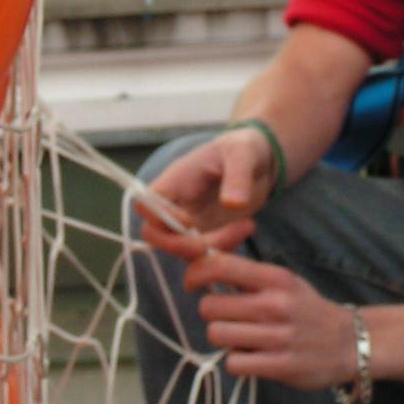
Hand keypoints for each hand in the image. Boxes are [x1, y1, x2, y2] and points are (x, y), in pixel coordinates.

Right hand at [134, 128, 279, 250]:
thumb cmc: (243, 148)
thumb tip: (232, 204)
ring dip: (211, 250)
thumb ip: (238, 176)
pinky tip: (246, 229)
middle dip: (182, 246)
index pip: (145, 204)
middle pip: (155, 235)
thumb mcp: (244, 153)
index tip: (192, 221)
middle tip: (220, 240)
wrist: (259, 160)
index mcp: (175, 180)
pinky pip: (203, 254)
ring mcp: (189, 222)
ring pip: (181, 250)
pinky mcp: (206, 235)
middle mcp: (176, 204)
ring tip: (248, 225)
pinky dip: (223, 252)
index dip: (159, 219)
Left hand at [185, 248, 359, 392]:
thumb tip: (203, 265)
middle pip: (209, 306)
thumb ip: (248, 275)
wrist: (350, 342)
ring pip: (217, 335)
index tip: (193, 284)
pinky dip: (237, 362)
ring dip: (224, 338)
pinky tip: (252, 357)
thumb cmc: (307, 309)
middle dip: (212, 313)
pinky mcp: (280, 366)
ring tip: (242, 338)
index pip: (220, 266)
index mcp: (275, 278)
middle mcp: (275, 304)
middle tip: (227, 317)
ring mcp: (277, 337)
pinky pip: (233, 363)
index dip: (196, 274)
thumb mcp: (284, 281)